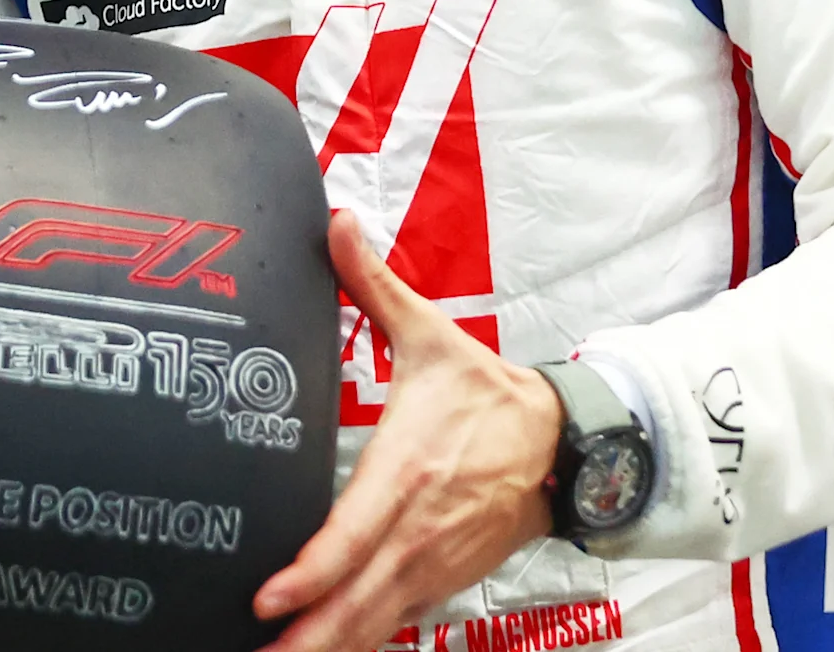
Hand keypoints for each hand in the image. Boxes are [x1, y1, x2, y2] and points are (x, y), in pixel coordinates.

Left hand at [255, 213, 563, 651]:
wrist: (564, 440)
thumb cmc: (486, 392)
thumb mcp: (430, 334)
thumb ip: (374, 284)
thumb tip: (336, 223)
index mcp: (408, 471)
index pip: (352, 534)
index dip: (312, 574)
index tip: (269, 598)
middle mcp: (419, 527)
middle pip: (358, 599)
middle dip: (309, 636)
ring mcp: (435, 561)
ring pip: (377, 621)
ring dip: (330, 649)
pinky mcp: (445, 578)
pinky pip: (397, 621)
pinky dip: (361, 644)